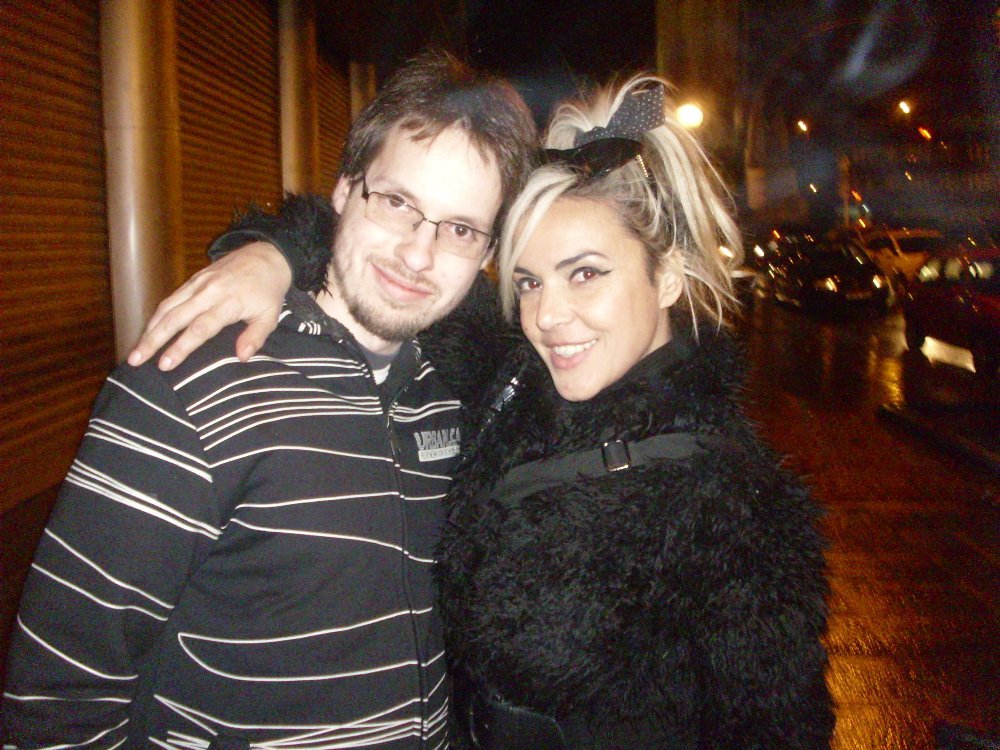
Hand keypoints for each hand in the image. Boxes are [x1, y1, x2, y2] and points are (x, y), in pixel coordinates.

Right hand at [127, 242, 292, 369]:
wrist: (266, 256)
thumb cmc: (268, 291)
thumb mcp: (270, 316)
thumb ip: (255, 337)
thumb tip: (241, 357)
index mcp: (228, 304)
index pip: (200, 328)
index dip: (181, 347)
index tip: (165, 364)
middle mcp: (208, 292)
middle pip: (174, 318)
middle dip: (153, 340)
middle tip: (135, 360)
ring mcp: (198, 283)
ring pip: (167, 306)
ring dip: (149, 329)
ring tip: (136, 349)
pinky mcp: (193, 278)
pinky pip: (171, 298)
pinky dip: (157, 315)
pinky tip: (149, 330)